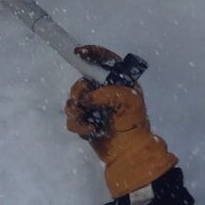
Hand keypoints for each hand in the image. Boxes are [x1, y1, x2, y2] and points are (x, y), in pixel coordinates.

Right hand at [64, 46, 176, 197]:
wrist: (128, 151)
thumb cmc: (133, 124)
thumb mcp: (128, 102)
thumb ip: (108, 93)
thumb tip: (86, 97)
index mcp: (119, 82)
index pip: (104, 60)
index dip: (91, 53)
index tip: (78, 53)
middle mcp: (105, 91)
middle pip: (82, 81)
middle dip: (79, 92)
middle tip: (84, 102)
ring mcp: (94, 106)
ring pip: (73, 100)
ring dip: (77, 111)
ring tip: (90, 122)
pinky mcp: (85, 120)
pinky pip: (71, 117)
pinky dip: (78, 124)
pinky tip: (91, 130)